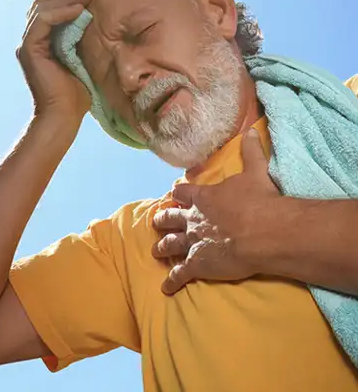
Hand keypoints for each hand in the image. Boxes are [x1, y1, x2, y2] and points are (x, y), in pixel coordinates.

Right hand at [17, 0, 92, 121]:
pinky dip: (60, 11)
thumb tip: (93, 15)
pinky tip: (79, 8)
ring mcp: (28, 44)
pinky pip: (42, 21)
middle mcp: (30, 40)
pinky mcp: (29, 50)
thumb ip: (80, 36)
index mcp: (41, 41)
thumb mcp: (82, 56)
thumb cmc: (76, 92)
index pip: (48, 7)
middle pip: (42, 3)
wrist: (65, 115)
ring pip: (41, 8)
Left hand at [151, 128, 278, 293]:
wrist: (263, 232)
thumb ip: (250, 152)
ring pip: (170, 245)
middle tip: (156, 222)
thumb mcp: (255, 172)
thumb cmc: (260, 202)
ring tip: (155, 251)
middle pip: (170, 219)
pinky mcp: (197, 265)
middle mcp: (192, 220)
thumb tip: (249, 131)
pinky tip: (165, 288)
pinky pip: (180, 275)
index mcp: (203, 198)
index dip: (177, 194)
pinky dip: (172, 282)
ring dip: (162, 248)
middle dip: (162, 220)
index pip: (181, 192)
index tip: (174, 194)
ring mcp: (192, 243)